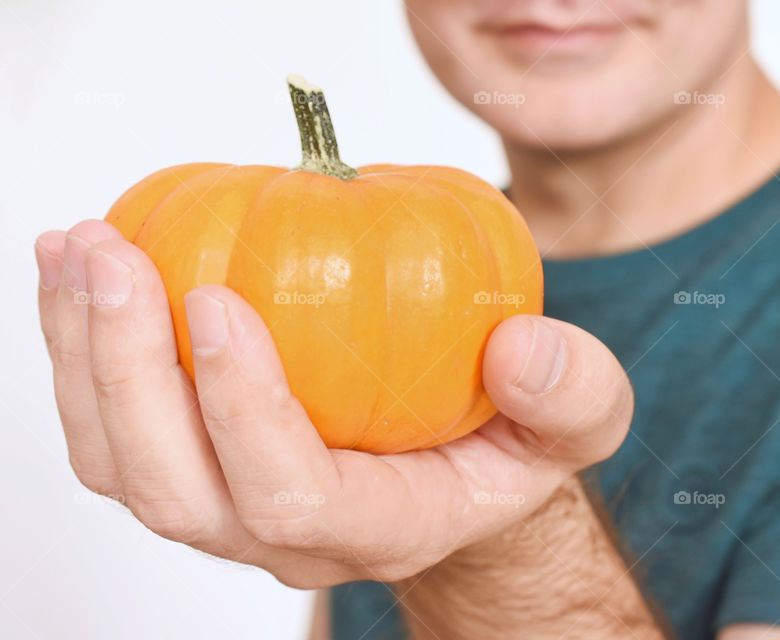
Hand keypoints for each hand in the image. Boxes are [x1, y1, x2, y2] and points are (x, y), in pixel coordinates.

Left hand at [35, 219, 632, 587]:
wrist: (456, 462)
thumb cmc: (510, 440)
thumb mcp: (578, 417)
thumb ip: (574, 394)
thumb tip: (520, 349)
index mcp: (382, 525)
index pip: (293, 496)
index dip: (245, 408)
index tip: (218, 299)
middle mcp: (288, 537)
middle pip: (176, 491)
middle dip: (126, 374)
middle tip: (110, 256)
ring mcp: (231, 510)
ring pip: (123, 467)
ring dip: (83, 357)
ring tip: (78, 249)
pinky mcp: (197, 468)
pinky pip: (114, 429)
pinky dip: (81, 351)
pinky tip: (82, 272)